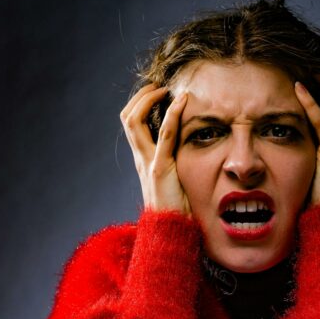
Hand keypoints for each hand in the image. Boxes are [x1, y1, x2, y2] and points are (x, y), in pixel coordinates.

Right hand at [120, 83, 190, 212]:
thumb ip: (176, 164)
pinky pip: (164, 135)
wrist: (170, 232)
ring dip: (148, 99)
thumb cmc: (176, 209)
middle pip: (127, 118)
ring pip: (134, 122)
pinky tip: (182, 101)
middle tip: (157, 86)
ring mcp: (148, 162)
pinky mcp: (160, 168)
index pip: (132, 124)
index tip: (156, 93)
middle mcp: (141, 158)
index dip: (140, 105)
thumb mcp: (174, 180)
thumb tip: (192, 151)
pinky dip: (172, 114)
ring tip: (164, 89)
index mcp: (143, 160)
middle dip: (140, 97)